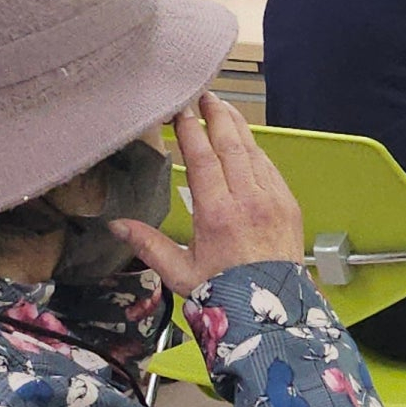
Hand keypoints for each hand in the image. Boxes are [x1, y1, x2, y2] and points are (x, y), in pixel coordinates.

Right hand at [113, 93, 302, 292]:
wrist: (273, 311)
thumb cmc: (225, 294)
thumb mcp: (180, 273)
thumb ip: (148, 245)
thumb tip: (116, 226)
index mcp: (217, 214)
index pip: (203, 159)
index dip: (191, 131)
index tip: (181, 111)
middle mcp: (248, 200)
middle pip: (231, 145)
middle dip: (217, 116)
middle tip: (204, 95)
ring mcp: (273, 199)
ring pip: (254, 152)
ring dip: (238, 127)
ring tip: (223, 108)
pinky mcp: (289, 204)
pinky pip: (270, 168)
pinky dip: (256, 150)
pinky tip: (246, 141)